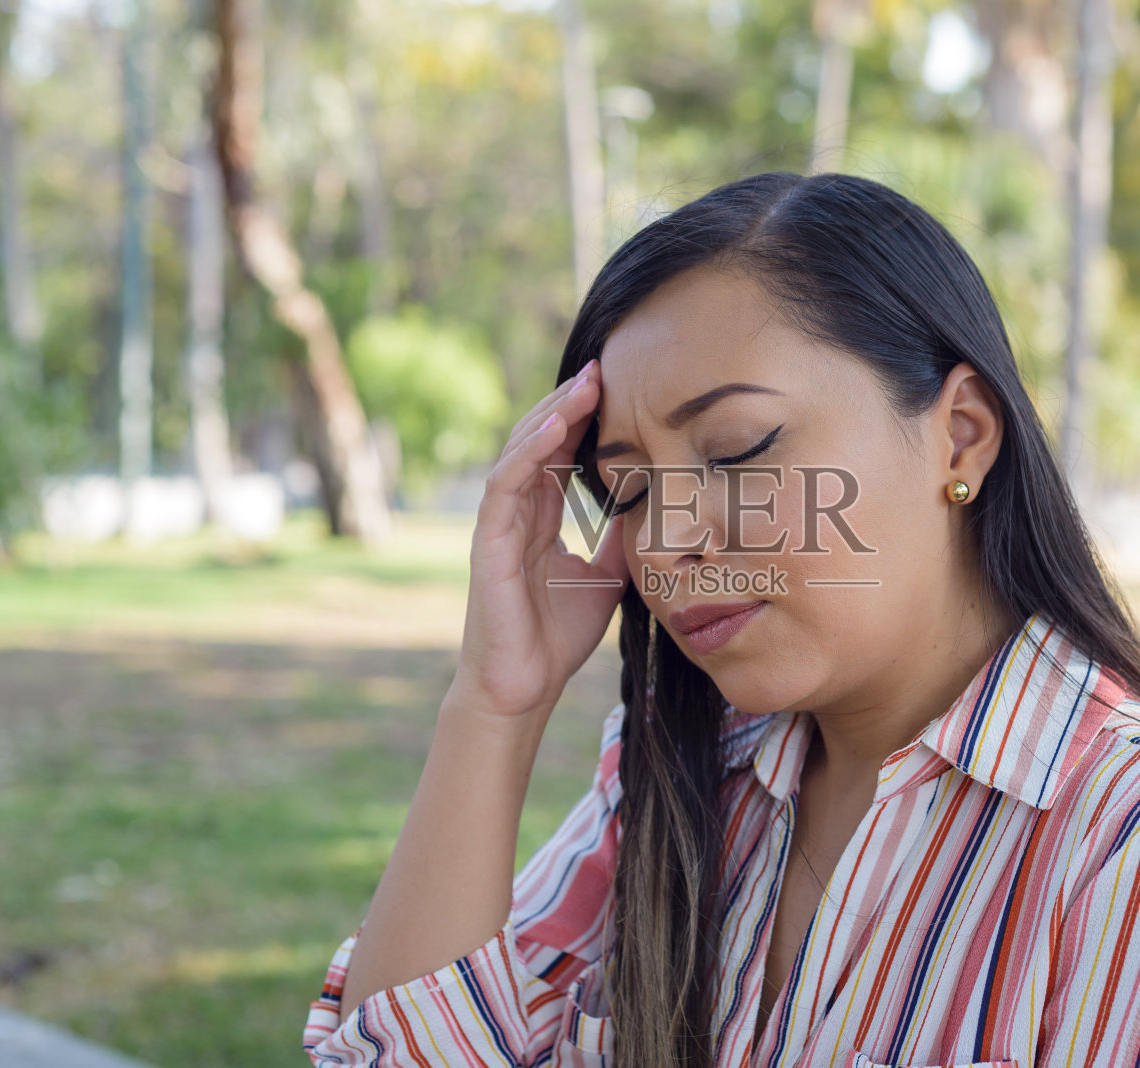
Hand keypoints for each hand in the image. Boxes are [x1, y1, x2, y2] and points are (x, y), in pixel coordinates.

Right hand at [451, 358, 628, 719]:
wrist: (525, 686)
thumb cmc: (558, 637)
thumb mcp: (606, 576)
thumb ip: (619, 539)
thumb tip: (653, 508)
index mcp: (541, 516)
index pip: (560, 452)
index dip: (585, 417)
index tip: (619, 385)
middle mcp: (517, 511)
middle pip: (539, 439)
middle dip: (571, 401)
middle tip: (605, 366)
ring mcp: (498, 523)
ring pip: (521, 450)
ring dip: (551, 413)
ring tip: (585, 384)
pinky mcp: (486, 539)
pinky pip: (505, 482)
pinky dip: (529, 450)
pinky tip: (555, 425)